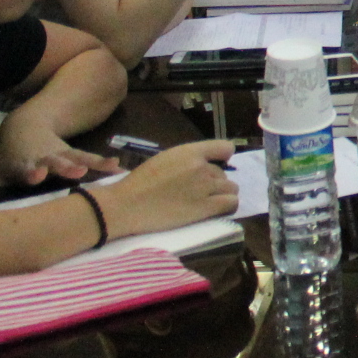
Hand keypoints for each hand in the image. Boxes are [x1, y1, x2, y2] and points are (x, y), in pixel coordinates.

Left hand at [0, 122, 120, 204]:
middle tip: (76, 172)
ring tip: (108, 168)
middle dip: (65, 167)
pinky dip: (103, 163)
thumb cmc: (9, 156)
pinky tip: (119, 168)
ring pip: (77, 158)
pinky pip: (90, 158)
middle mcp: (45, 158)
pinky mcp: (73, 154)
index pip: (27, 169)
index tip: (37, 175)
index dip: (32, 173)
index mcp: (24, 163)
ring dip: (91, 164)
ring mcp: (61, 155)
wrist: (25, 126)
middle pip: (56, 162)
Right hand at [98, 141, 238, 238]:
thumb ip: (188, 159)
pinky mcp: (204, 208)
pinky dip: (227, 206)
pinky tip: (215, 209)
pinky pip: (231, 204)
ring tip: (206, 201)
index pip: (225, 147)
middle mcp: (201, 167)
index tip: (216, 165)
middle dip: (215, 182)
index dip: (223, 157)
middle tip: (197, 191)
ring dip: (222, 194)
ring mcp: (204, 188)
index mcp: (190, 152)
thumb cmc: (139, 183)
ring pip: (231, 188)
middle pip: (224, 173)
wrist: (126, 205)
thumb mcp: (165, 159)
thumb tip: (206, 165)